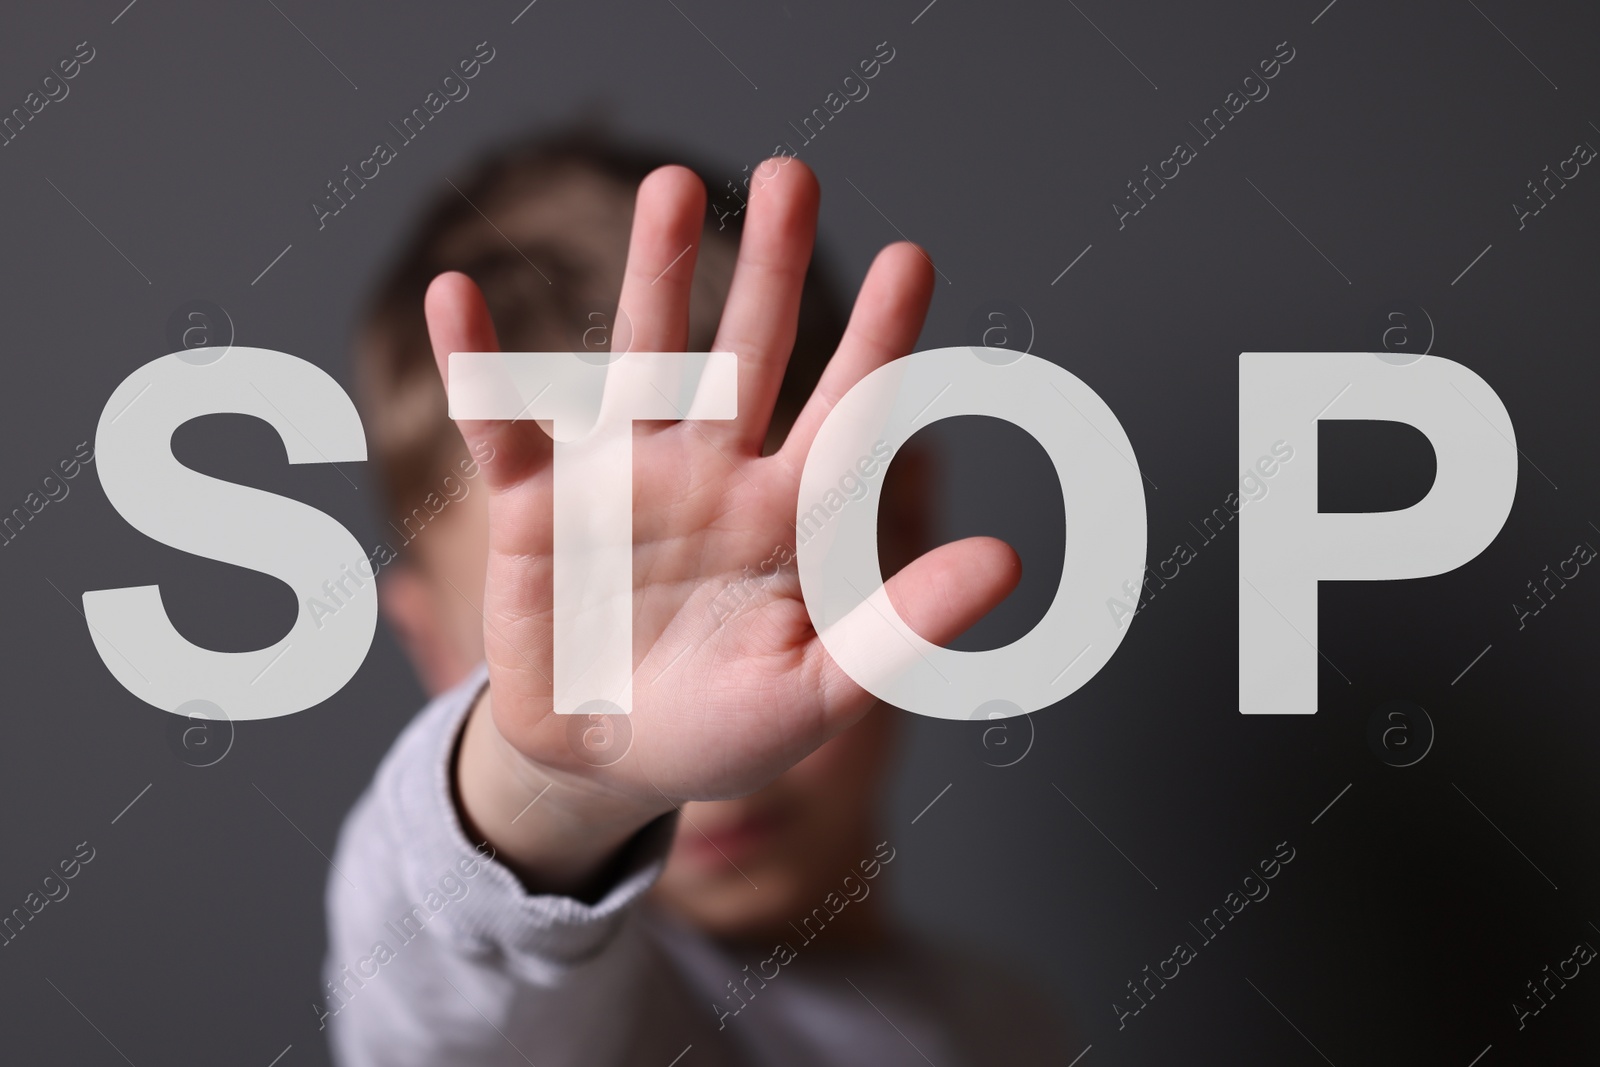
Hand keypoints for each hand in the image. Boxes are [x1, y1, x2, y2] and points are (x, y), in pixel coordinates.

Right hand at [426, 159, 1018, 891]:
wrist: (602, 766)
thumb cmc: (724, 731)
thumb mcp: (819, 694)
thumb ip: (902, 629)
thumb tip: (1011, 560)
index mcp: (789, 518)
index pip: (845, 416)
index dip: (880, 341)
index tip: (913, 258)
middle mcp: (713, 476)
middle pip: (748, 354)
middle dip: (772, 269)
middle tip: (792, 174)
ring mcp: (624, 481)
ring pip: (644, 360)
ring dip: (655, 277)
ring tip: (674, 186)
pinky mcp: (538, 506)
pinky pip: (504, 427)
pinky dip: (479, 368)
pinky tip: (457, 295)